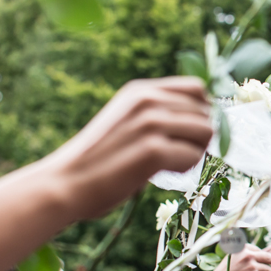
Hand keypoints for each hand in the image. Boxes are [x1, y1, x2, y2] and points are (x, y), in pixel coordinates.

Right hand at [42, 77, 211, 220]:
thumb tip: (203, 118)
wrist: (65, 183)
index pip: (197, 88)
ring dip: (194, 152)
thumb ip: (156, 112)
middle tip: (173, 153)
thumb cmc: (99, 158)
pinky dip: (185, 169)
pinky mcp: (153, 150)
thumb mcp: (126, 120)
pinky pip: (194, 156)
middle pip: (206, 112)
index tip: (185, 133)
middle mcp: (147, 100)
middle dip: (198, 136)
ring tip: (167, 162)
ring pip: (206, 132)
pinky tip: (160, 171)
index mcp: (141, 90)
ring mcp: (150, 123)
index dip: (200, 112)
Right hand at [222, 244, 270, 270]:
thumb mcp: (233, 257)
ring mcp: (253, 265)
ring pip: (268, 269)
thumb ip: (245, 254)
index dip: (262, 255)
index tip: (268, 258)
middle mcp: (249, 255)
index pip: (258, 250)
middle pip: (268, 257)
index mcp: (243, 248)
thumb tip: (260, 253)